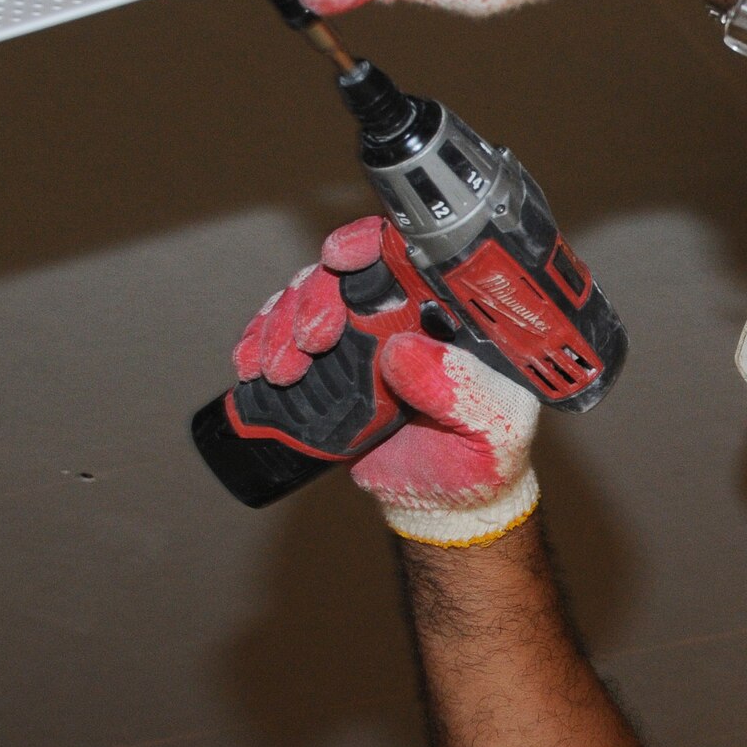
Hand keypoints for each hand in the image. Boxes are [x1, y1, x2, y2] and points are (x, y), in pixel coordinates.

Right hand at [235, 217, 541, 545]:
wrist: (443, 503)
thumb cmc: (482, 460)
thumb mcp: (494, 427)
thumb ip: (463, 388)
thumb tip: (408, 350)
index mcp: (451, 315)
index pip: (409, 255)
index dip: (370, 243)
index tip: (340, 257)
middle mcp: (404, 315)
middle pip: (345, 274)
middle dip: (315, 298)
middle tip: (312, 337)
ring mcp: (362, 339)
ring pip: (306, 301)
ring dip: (281, 325)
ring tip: (280, 367)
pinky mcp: (329, 366)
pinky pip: (284, 338)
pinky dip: (261, 343)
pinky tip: (251, 362)